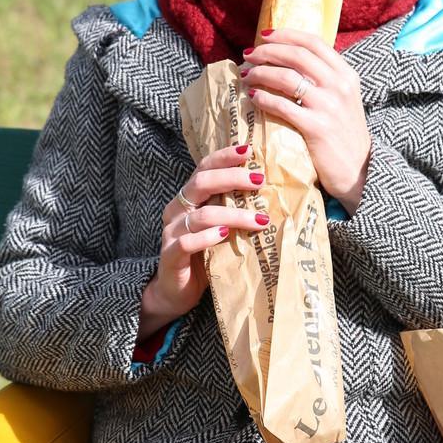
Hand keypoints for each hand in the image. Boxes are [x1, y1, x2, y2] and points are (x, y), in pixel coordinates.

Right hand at [139, 144, 269, 336]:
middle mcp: (178, 210)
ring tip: (259, 220)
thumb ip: (234, 210)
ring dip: (234, 215)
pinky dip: (207, 237)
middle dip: (232, 178)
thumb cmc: (203, 256)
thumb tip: (272, 194)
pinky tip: (225, 236)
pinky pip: (187, 242)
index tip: (249, 150)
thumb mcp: (221, 228)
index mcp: (189, 198)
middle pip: (201, 183)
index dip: (224, 156)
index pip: (204, 168)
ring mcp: (172, 232)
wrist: (175, 291)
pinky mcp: (170, 255)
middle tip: (259, 181)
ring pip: (202, 215)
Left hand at [239, 29, 370, 213]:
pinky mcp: (316, 128)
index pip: (313, 42)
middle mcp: (340, 86)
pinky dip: (263, 98)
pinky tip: (253, 97)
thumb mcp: (343, 100)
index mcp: (347, 75)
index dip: (286, 35)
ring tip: (246, 76)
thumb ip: (325, 80)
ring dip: (260, 73)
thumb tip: (289, 61)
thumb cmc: (344, 136)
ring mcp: (329, 106)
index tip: (264, 35)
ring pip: (286, 77)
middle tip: (248, 55)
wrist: (359, 171)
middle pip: (297, 55)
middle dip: (267, 51)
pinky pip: (282, 106)